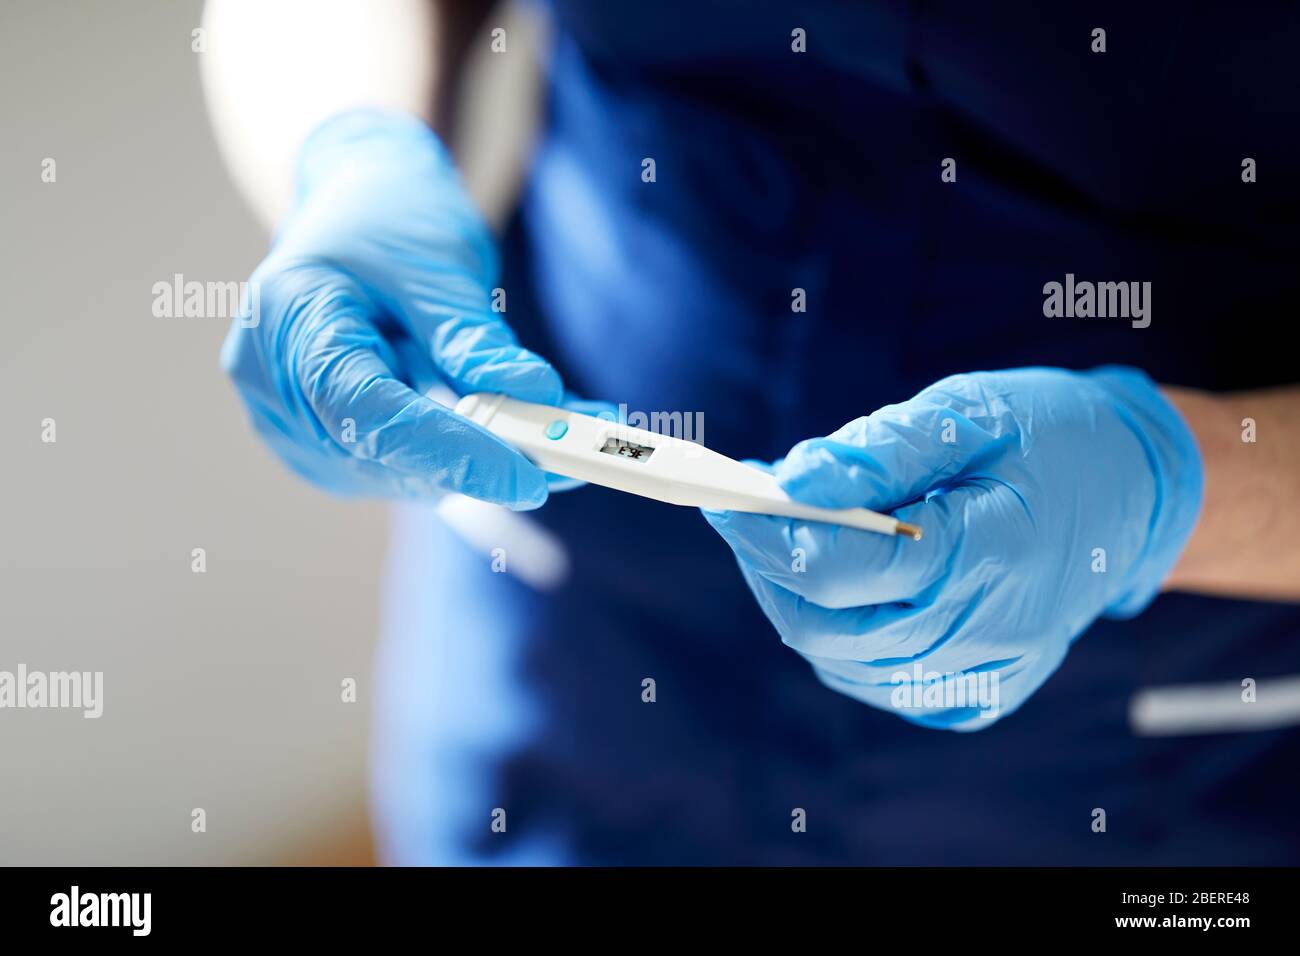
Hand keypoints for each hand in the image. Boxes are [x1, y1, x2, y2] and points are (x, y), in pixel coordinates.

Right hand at [222, 109, 562, 507]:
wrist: (357, 202)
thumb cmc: (390, 217)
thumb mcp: (438, 263)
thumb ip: (475, 337)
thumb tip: (537, 396)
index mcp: (291, 321)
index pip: (367, 410)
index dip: (446, 451)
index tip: (524, 476)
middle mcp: (276, 385)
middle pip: (382, 452)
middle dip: (483, 460)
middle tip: (573, 456)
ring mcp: (296, 422)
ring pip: (398, 472)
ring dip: (484, 462)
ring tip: (565, 438)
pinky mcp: (330, 442)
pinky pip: (403, 466)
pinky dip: (466, 455)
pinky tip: (524, 439)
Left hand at [704, 367, 1202, 728]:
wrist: (1136, 494)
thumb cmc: (1050, 436)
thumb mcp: (970, 413)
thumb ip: (875, 452)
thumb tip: (787, 479)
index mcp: (991, 553)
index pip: (842, 568)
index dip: (768, 534)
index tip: (723, 497)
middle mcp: (987, 631)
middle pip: (827, 624)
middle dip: (768, 568)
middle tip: (741, 514)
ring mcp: (984, 675)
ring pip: (842, 659)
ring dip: (795, 601)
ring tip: (783, 539)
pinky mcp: (979, 697)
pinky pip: (876, 678)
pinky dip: (837, 634)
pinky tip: (839, 584)